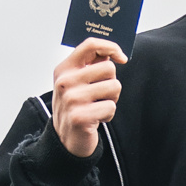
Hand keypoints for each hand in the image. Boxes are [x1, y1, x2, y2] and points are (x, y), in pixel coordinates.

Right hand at [51, 39, 124, 157]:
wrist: (65, 140)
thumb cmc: (76, 108)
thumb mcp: (77, 83)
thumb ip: (91, 66)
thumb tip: (113, 53)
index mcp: (64, 69)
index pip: (90, 45)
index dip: (111, 47)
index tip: (122, 58)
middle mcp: (65, 82)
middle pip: (109, 68)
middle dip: (112, 83)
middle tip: (100, 96)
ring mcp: (71, 99)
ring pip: (114, 86)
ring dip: (111, 99)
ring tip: (97, 107)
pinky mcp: (80, 116)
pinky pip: (111, 107)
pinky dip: (108, 114)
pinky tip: (97, 119)